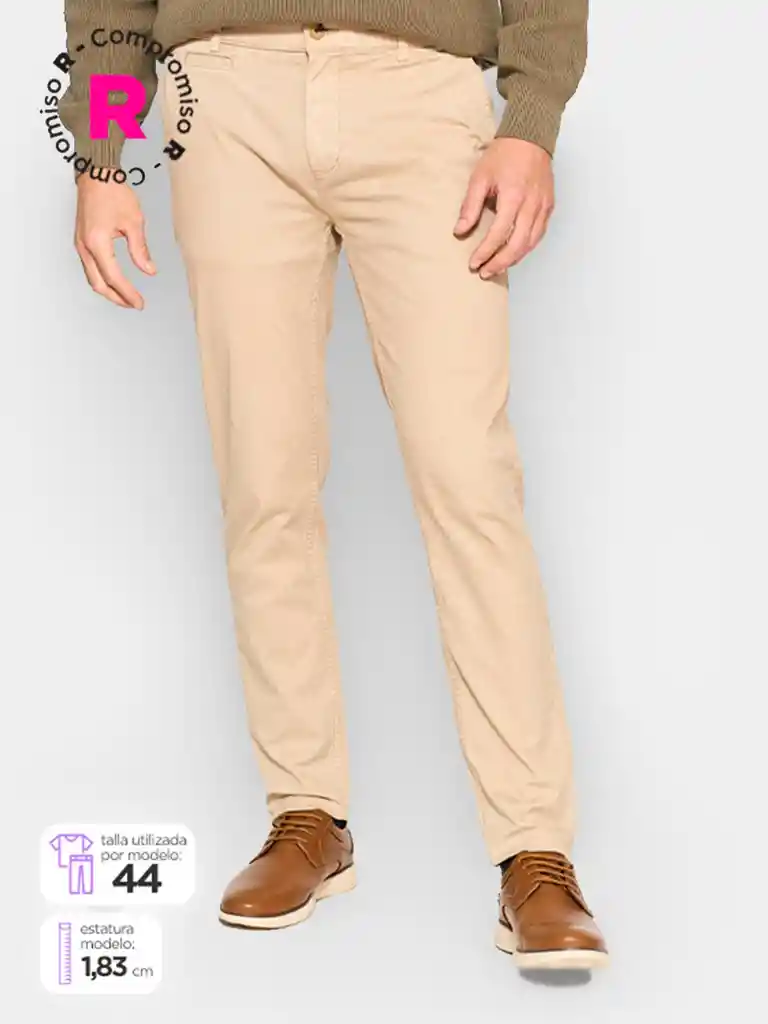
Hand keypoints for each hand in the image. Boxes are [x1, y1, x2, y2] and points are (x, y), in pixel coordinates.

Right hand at [75, 174, 154, 308]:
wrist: (96, 175)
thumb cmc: (114, 193)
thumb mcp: (133, 222)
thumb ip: (140, 250)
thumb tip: (149, 271)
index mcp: (97, 243)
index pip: (114, 277)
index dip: (128, 293)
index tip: (140, 303)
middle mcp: (85, 247)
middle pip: (99, 284)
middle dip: (117, 298)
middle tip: (134, 304)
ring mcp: (80, 245)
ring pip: (92, 278)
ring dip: (109, 290)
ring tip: (126, 297)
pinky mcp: (81, 241)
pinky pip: (89, 268)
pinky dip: (102, 279)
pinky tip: (114, 281)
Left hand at [454, 138, 554, 277]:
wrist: (530, 137)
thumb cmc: (503, 155)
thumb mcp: (480, 177)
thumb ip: (470, 206)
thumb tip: (459, 231)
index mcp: (513, 196)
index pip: (498, 234)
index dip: (485, 252)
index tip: (473, 263)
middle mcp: (531, 205)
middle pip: (517, 245)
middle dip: (500, 262)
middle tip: (485, 272)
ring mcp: (543, 207)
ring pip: (530, 243)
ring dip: (513, 259)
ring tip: (497, 267)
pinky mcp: (549, 207)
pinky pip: (539, 234)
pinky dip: (526, 248)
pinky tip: (514, 254)